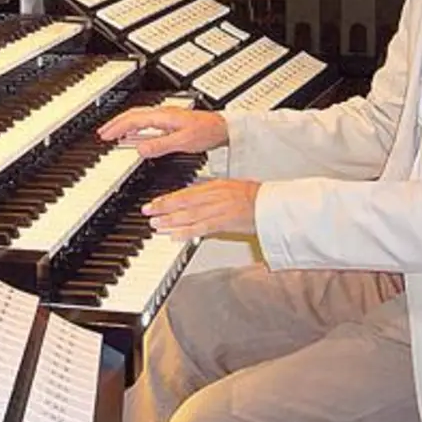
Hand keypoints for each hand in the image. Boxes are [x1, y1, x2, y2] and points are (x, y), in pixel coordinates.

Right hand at [97, 107, 227, 158]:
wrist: (223, 128)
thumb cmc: (207, 132)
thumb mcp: (183, 142)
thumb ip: (160, 146)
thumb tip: (139, 149)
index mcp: (163, 116)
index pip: (133, 119)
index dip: (116, 127)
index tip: (104, 136)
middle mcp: (163, 114)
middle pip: (132, 115)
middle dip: (115, 124)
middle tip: (102, 134)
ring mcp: (166, 117)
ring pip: (139, 118)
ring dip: (124, 125)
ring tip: (113, 134)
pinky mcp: (170, 122)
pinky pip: (147, 123)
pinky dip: (135, 128)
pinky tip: (134, 136)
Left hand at [143, 179, 260, 239]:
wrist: (273, 204)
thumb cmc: (257, 197)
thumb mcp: (231, 188)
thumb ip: (213, 193)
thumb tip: (196, 200)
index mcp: (216, 186)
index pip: (186, 193)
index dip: (168, 198)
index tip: (154, 203)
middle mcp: (215, 196)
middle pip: (184, 202)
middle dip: (163, 208)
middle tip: (148, 212)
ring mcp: (220, 209)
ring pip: (190, 215)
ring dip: (171, 221)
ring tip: (156, 225)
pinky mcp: (226, 222)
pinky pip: (203, 228)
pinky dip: (188, 232)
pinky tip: (175, 236)